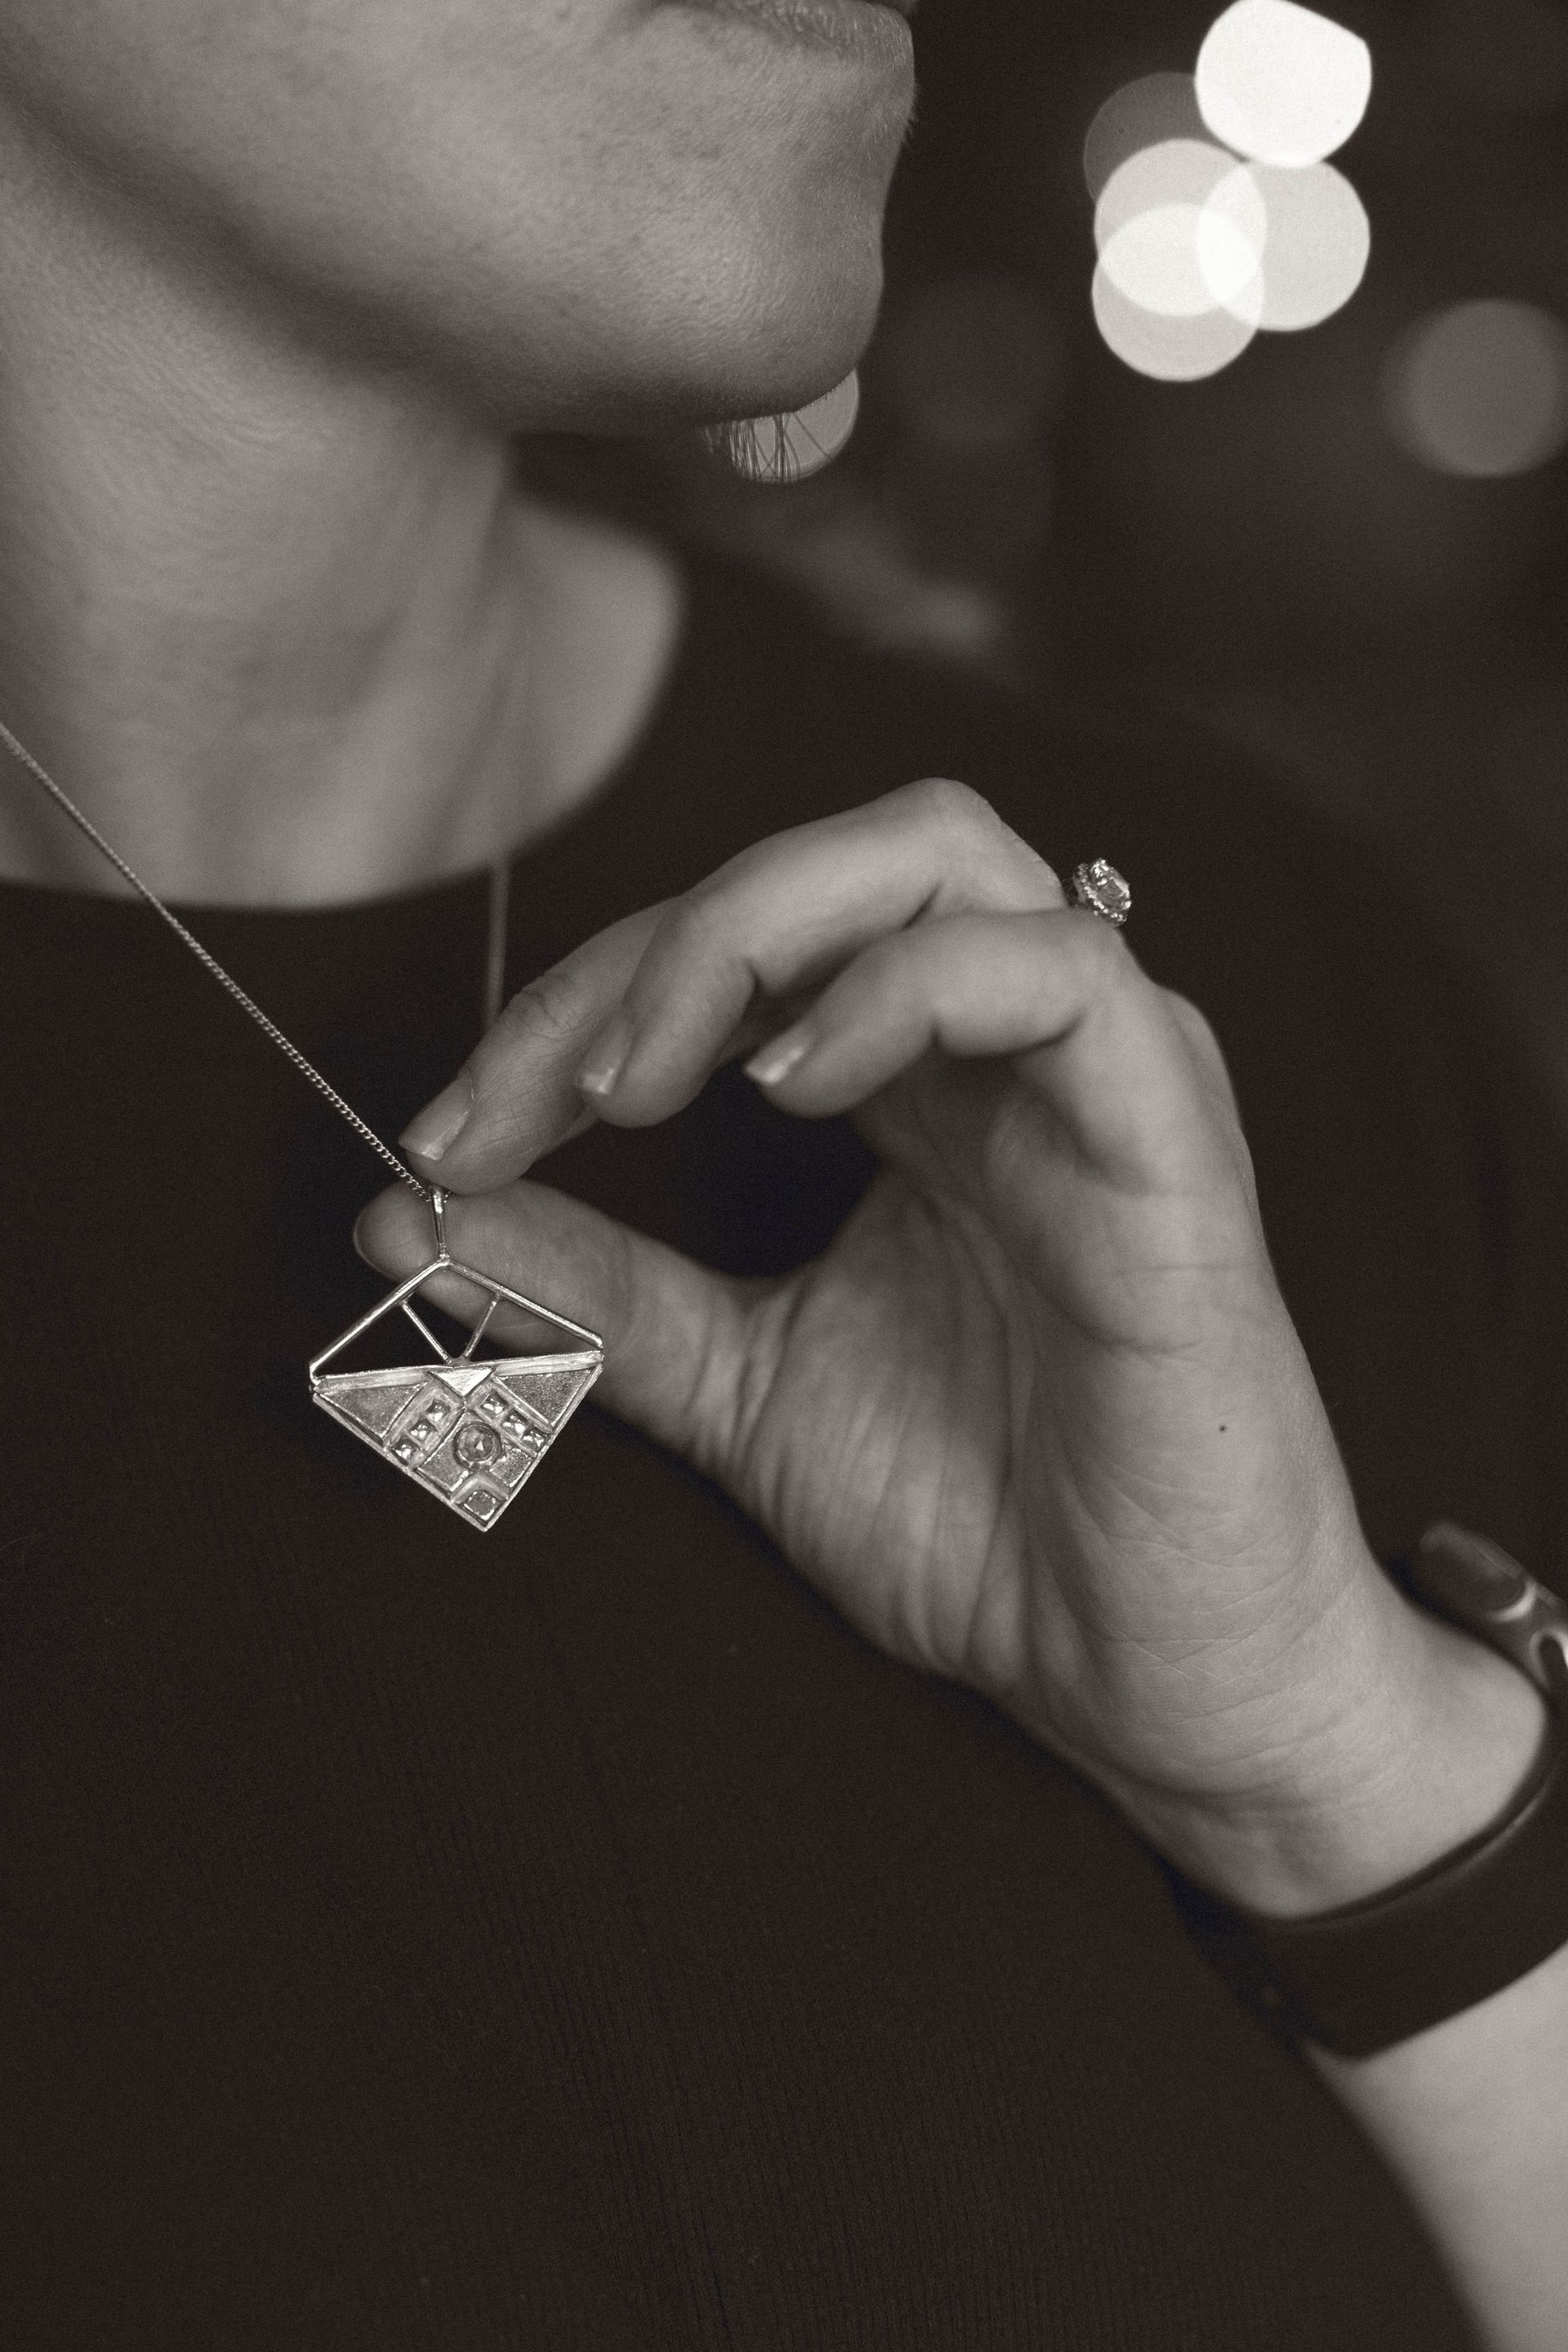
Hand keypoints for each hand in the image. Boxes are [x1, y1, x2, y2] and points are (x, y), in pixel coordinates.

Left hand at [360, 781, 1542, 1910]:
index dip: (568, 1010)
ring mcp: (1098, 1076)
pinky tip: (795, 1084)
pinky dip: (906, 989)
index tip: (448, 1139)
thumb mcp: (739, 1387)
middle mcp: (1003, 1052)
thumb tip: (396, 1217)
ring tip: (641, 1078)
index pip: (735, 954)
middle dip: (651, 943)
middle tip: (544, 1093)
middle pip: (828, 860)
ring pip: (939, 857)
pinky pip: (1061, 976)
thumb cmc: (983, 1523)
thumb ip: (591, 1292)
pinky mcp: (1173, 1138)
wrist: (1146, 1674)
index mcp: (914, 1091)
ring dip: (752, 933)